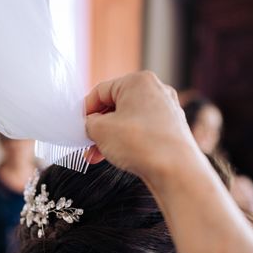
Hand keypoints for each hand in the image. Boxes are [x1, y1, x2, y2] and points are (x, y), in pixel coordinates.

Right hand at [84, 71, 198, 179]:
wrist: (176, 170)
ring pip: (128, 120)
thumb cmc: (141, 144)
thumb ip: (88, 124)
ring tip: (98, 155)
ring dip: (110, 137)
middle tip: (85, 143)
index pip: (101, 91)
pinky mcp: (172, 129)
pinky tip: (118, 157)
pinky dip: (127, 141)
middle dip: (98, 127)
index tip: (77, 126)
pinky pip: (142, 131)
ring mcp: (167, 110)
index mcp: (138, 81)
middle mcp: (156, 91)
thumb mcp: (101, 130)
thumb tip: (89, 125)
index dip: (85, 110)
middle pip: (115, 106)